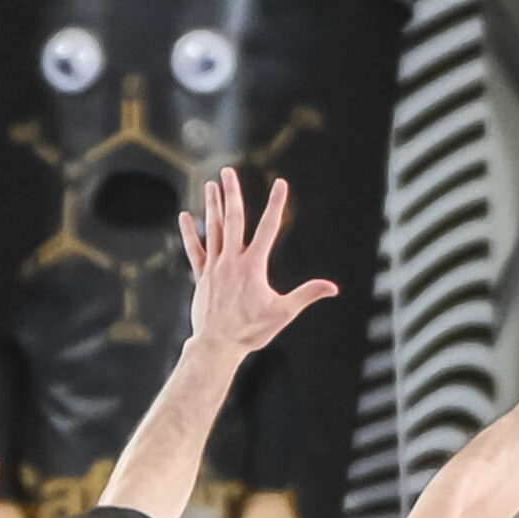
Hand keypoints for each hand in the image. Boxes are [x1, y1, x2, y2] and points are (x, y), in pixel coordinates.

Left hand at [181, 169, 339, 358]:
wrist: (217, 346)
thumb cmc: (251, 331)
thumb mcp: (283, 313)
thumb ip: (307, 295)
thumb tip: (333, 287)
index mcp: (253, 266)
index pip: (268, 228)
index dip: (276, 205)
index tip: (280, 183)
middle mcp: (232, 261)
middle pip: (233, 219)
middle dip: (232, 193)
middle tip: (229, 171)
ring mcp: (214, 267)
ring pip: (213, 229)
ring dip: (213, 206)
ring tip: (211, 184)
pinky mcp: (201, 277)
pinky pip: (194, 250)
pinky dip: (189, 233)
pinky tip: (185, 215)